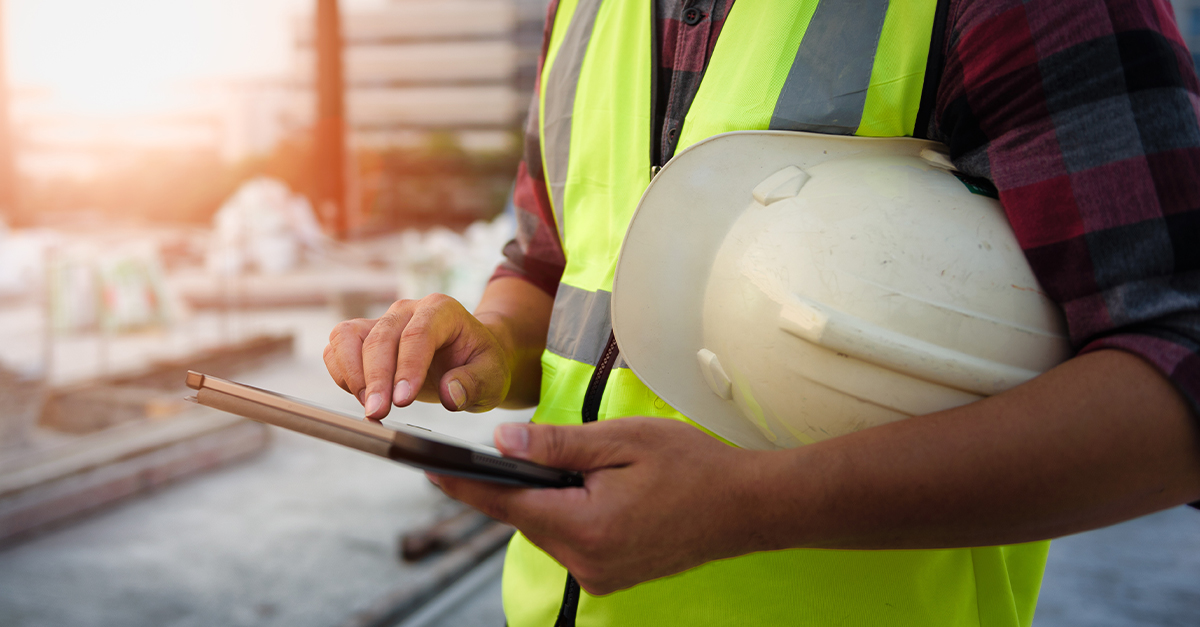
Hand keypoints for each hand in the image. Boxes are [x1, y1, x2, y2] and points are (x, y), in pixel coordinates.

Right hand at [323, 293, 513, 418]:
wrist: (469, 356)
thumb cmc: (480, 363)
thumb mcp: (493, 377)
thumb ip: (474, 383)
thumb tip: (450, 394)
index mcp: (442, 310)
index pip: (418, 334)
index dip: (407, 367)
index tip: (402, 401)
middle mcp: (407, 310)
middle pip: (380, 337)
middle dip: (376, 378)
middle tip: (378, 412)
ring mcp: (382, 321)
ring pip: (348, 336)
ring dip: (352, 373)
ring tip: (369, 406)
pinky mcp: (364, 336)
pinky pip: (337, 347)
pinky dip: (341, 373)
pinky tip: (361, 396)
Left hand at [430, 418, 766, 594]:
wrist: (747, 507)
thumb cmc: (692, 466)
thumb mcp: (620, 440)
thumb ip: (555, 445)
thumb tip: (500, 444)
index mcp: (585, 526)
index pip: (505, 503)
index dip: (462, 484)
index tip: (426, 468)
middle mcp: (586, 562)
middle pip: (525, 517)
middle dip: (515, 483)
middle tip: (505, 448)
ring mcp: (600, 575)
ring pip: (548, 529)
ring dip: (547, 498)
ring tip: (574, 466)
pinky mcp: (611, 577)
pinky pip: (571, 541)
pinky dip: (569, 514)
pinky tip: (591, 491)